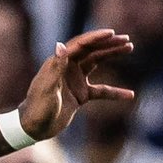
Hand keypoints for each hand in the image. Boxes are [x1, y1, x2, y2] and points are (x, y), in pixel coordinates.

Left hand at [17, 28, 135, 140]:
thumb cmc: (37, 108)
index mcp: (57, 64)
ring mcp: (74, 81)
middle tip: (126, 39)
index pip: (79, 45)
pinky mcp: (80, 95)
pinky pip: (102, 90)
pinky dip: (115, 92)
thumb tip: (60, 44)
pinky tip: (130, 95)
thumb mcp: (47, 88)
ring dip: (111, 54)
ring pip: (96, 62)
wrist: (33, 129)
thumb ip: (56, 67)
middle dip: (108, 44)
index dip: (96, 38)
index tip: (112, 33)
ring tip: (129, 47)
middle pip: (91, 51)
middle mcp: (67, 69)